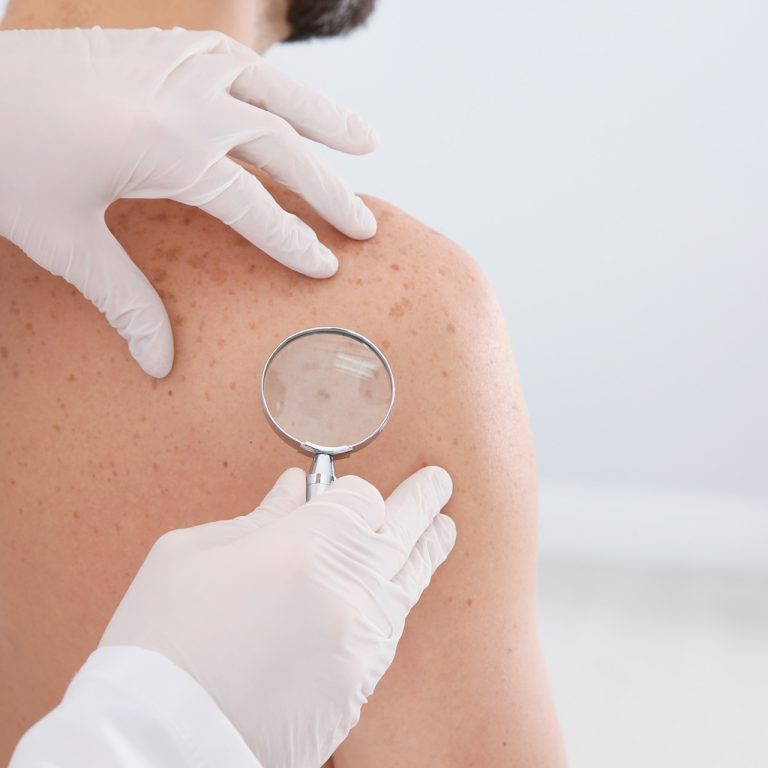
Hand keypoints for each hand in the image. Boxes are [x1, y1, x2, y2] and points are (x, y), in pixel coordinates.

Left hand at [0, 27, 376, 376]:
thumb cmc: (4, 159)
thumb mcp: (64, 238)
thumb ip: (124, 300)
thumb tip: (160, 365)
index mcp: (169, 146)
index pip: (254, 204)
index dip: (294, 240)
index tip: (328, 267)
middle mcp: (186, 97)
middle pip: (282, 146)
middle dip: (329, 190)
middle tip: (367, 225)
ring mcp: (175, 63)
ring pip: (272, 90)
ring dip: (323, 117)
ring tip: (366, 141)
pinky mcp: (159, 47)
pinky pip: (235, 62)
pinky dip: (274, 83)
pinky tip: (288, 99)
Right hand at [100, 466, 456, 767]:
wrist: (156, 743)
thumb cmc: (160, 641)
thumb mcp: (191, 555)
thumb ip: (257, 518)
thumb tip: (293, 491)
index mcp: (303, 548)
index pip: (360, 499)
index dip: (352, 491)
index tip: (347, 489)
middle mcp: (346, 592)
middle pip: (402, 533)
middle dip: (423, 502)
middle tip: (439, 484)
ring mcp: (359, 646)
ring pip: (408, 585)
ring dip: (427, 551)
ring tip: (442, 529)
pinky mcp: (357, 690)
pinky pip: (389, 632)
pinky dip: (398, 602)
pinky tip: (399, 590)